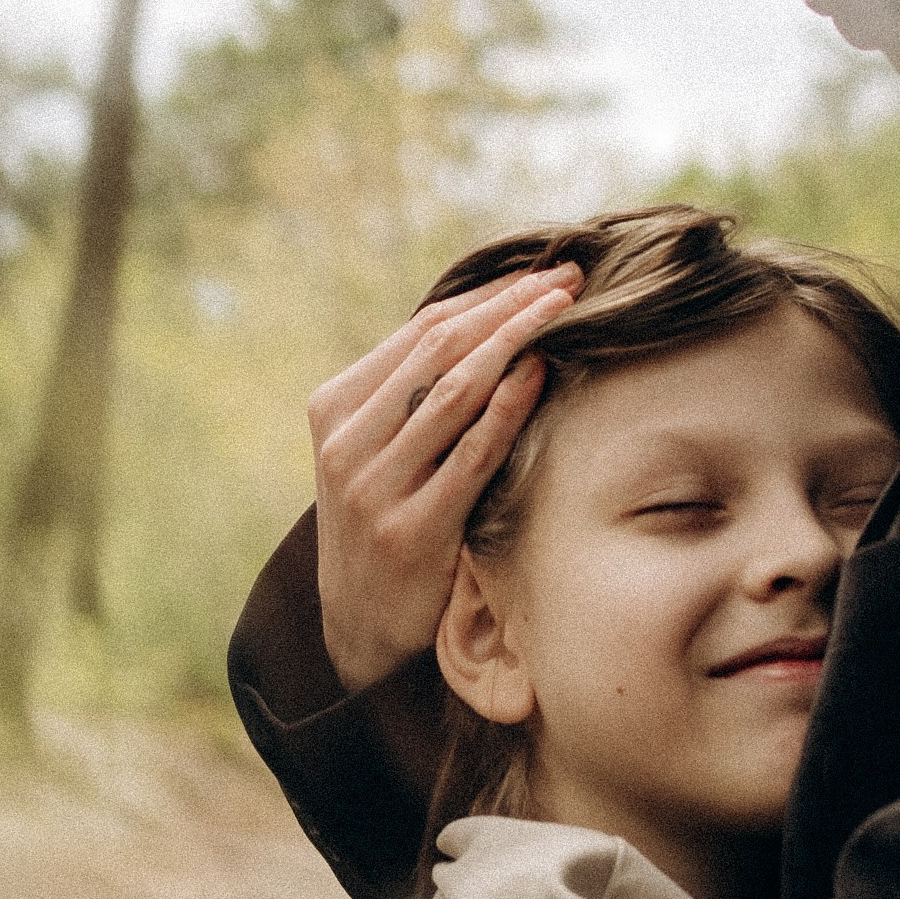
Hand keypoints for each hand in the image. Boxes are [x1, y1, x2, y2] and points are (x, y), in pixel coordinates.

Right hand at [309, 268, 578, 691]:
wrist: (359, 626)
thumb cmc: (384, 520)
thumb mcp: (373, 451)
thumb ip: (410, 395)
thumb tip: (492, 318)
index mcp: (333, 408)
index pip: (420, 331)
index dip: (486, 295)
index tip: (541, 272)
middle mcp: (347, 443)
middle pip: (439, 349)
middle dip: (509, 305)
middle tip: (566, 278)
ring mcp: (374, 487)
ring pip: (453, 391)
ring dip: (516, 340)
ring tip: (564, 310)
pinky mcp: (410, 531)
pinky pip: (469, 454)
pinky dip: (507, 407)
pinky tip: (540, 374)